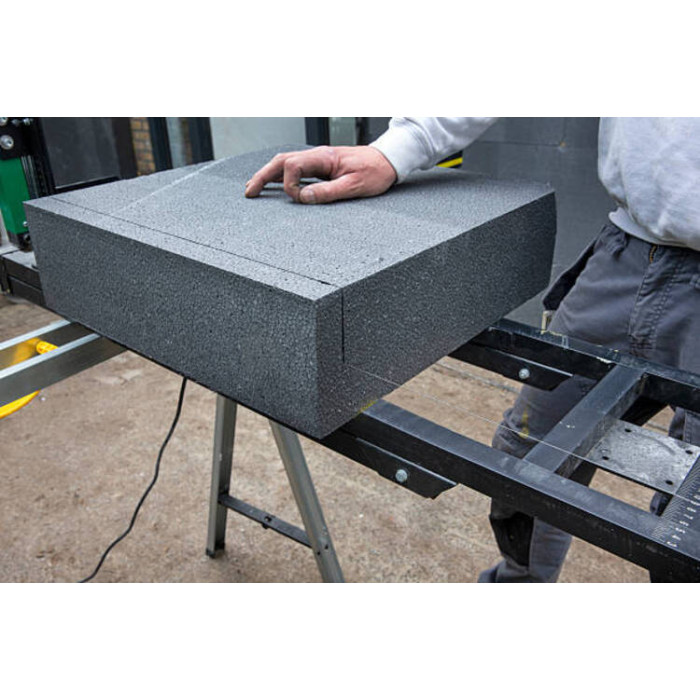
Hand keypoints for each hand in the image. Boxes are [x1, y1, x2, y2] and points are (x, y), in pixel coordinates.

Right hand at [244, 146, 396, 203]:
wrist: (389, 161)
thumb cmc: (375, 172)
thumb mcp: (354, 186)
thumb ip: (328, 192)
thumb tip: (303, 197)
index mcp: (323, 157)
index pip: (293, 166)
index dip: (290, 185)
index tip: (300, 199)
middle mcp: (317, 155)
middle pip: (281, 161)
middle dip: (262, 175)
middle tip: (249, 191)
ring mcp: (318, 160)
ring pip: (285, 163)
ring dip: (268, 175)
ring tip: (254, 188)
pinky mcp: (321, 166)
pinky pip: (295, 168)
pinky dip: (281, 176)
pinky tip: (274, 185)